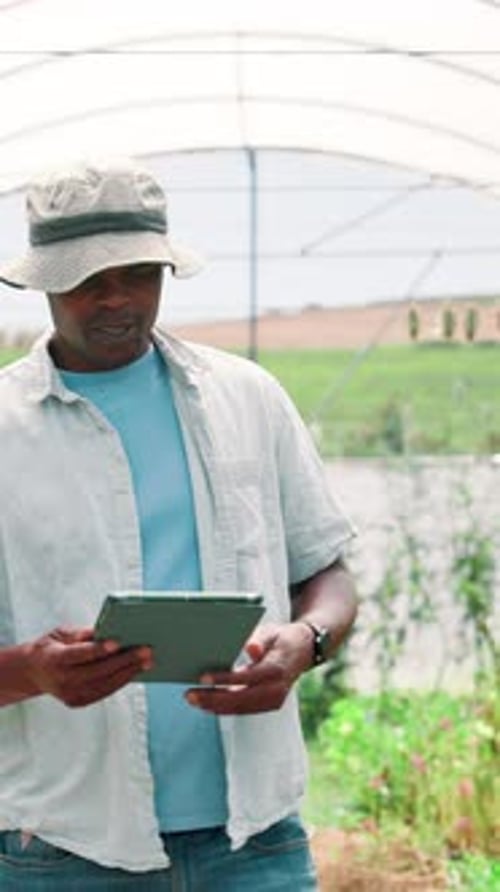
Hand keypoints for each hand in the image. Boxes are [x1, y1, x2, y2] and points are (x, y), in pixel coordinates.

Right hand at [24, 626, 152, 707]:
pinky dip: (121, 681)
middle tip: (146, 650)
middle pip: (98, 671)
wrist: (34, 672)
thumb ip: (83, 633)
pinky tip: (135, 671)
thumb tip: (109, 630)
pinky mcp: (78, 702)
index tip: (117, 642)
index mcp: (54, 659)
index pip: (79, 655)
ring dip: (129, 672)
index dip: (98, 649)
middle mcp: (61, 680)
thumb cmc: (51, 647)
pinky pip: (104, 692)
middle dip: (124, 660)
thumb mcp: (61, 633)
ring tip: (147, 661)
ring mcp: (69, 695)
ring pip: (105, 684)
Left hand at [184, 621, 312, 714]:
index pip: (246, 678)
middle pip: (241, 699)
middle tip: (190, 695)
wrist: (303, 650)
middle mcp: (277, 689)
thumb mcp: (271, 631)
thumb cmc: (282, 638)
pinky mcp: (270, 705)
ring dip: (216, 706)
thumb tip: (251, 649)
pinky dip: (226, 708)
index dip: (224, 680)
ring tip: (194, 699)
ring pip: (241, 708)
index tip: (203, 678)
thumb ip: (259, 639)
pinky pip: (245, 709)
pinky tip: (209, 703)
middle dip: (213, 699)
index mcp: (276, 669)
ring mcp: (275, 700)